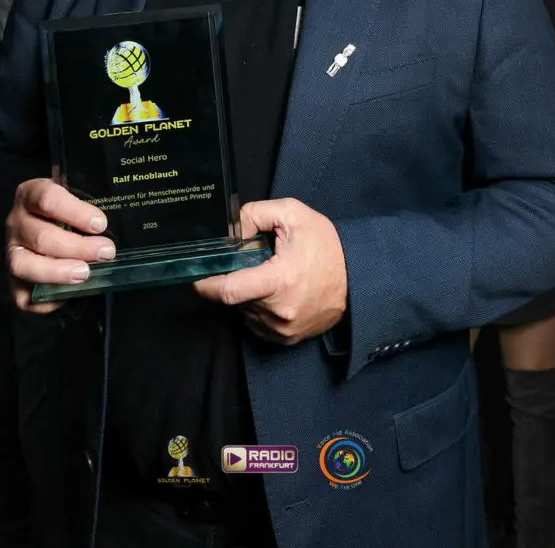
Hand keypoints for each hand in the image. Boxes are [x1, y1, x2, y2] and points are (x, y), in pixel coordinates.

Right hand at [6, 179, 115, 313]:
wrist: (41, 225)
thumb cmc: (66, 211)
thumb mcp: (74, 199)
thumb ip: (86, 211)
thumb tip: (110, 232)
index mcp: (31, 195)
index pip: (48, 199)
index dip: (76, 212)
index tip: (100, 224)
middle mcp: (15, 222)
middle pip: (41, 236)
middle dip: (77, 247)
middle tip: (105, 252)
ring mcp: (10, 252)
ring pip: (24, 265)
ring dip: (58, 272)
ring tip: (85, 274)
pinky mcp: (12, 280)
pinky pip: (22, 295)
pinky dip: (42, 301)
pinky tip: (65, 296)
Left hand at [194, 198, 346, 344]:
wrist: (359, 278)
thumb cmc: (326, 245)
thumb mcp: (293, 214)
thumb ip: (256, 213)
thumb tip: (230, 228)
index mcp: (278, 281)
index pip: (227, 291)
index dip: (205, 283)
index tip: (195, 276)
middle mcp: (278, 311)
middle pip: (236, 298)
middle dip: (237, 279)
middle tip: (253, 263)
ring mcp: (283, 330)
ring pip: (246, 311)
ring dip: (249, 295)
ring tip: (270, 276)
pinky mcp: (287, 340)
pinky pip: (259, 324)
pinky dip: (260, 309)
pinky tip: (277, 294)